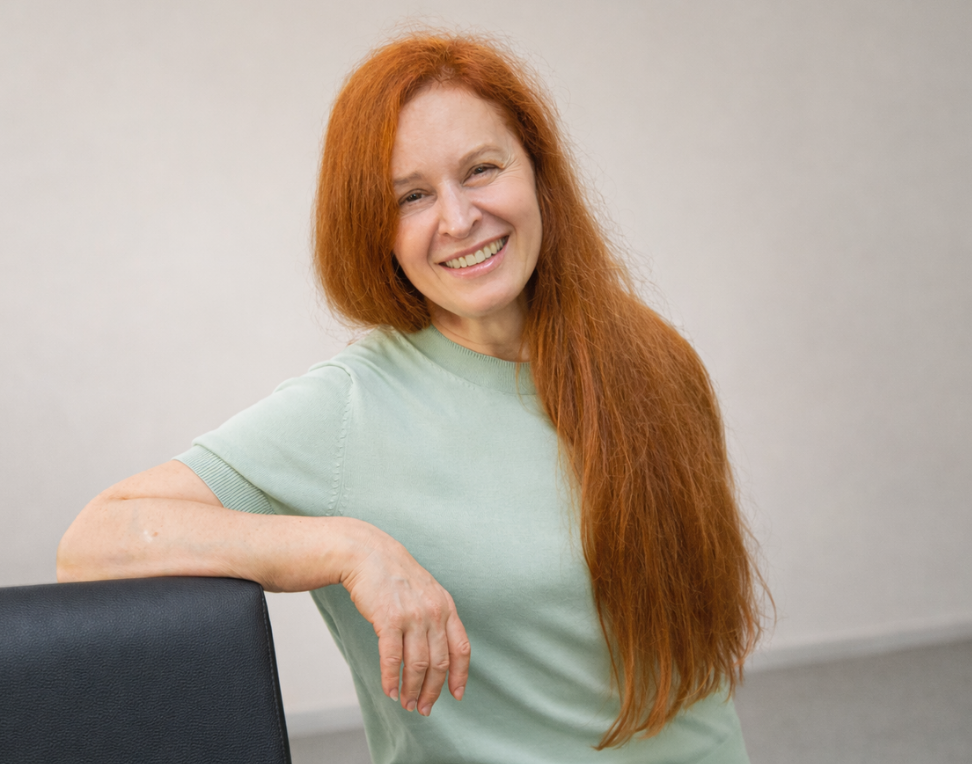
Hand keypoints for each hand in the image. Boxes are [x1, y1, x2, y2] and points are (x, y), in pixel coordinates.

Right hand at [340, 524, 469, 715]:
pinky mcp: (388, 620)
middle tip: (424, 708)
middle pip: (440, 663)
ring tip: (407, 703)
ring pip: (418, 665)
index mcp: (446, 607)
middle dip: (433, 691)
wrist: (368, 554)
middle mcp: (434, 612)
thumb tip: (439, 652)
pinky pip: (392, 659)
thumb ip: (436, 617)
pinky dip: (391, 680)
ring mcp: (412, 616)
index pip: (461, 649)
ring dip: (413, 690)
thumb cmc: (395, 575)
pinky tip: (389, 691)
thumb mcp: (427, 592)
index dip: (460, 676)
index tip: (456, 695)